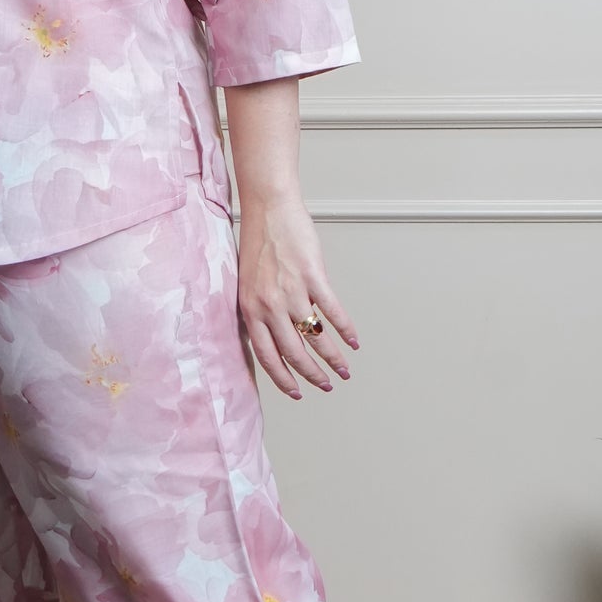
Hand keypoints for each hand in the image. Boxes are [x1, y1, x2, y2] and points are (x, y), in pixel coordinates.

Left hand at [236, 187, 359, 399]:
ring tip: (344, 369)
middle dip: (313, 375)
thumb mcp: (247, 283)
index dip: (283, 378)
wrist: (269, 208)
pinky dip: (346, 330)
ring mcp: (291, 291)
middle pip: (293, 352)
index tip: (297, 393)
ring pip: (316, 336)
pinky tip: (354, 341)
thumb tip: (271, 338)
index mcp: (250, 309)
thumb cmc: (259, 243)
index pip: (266, 356)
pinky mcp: (312, 276)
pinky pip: (333, 311)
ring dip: (333, 358)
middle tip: (327, 385)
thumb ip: (257, 310)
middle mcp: (268, 305)